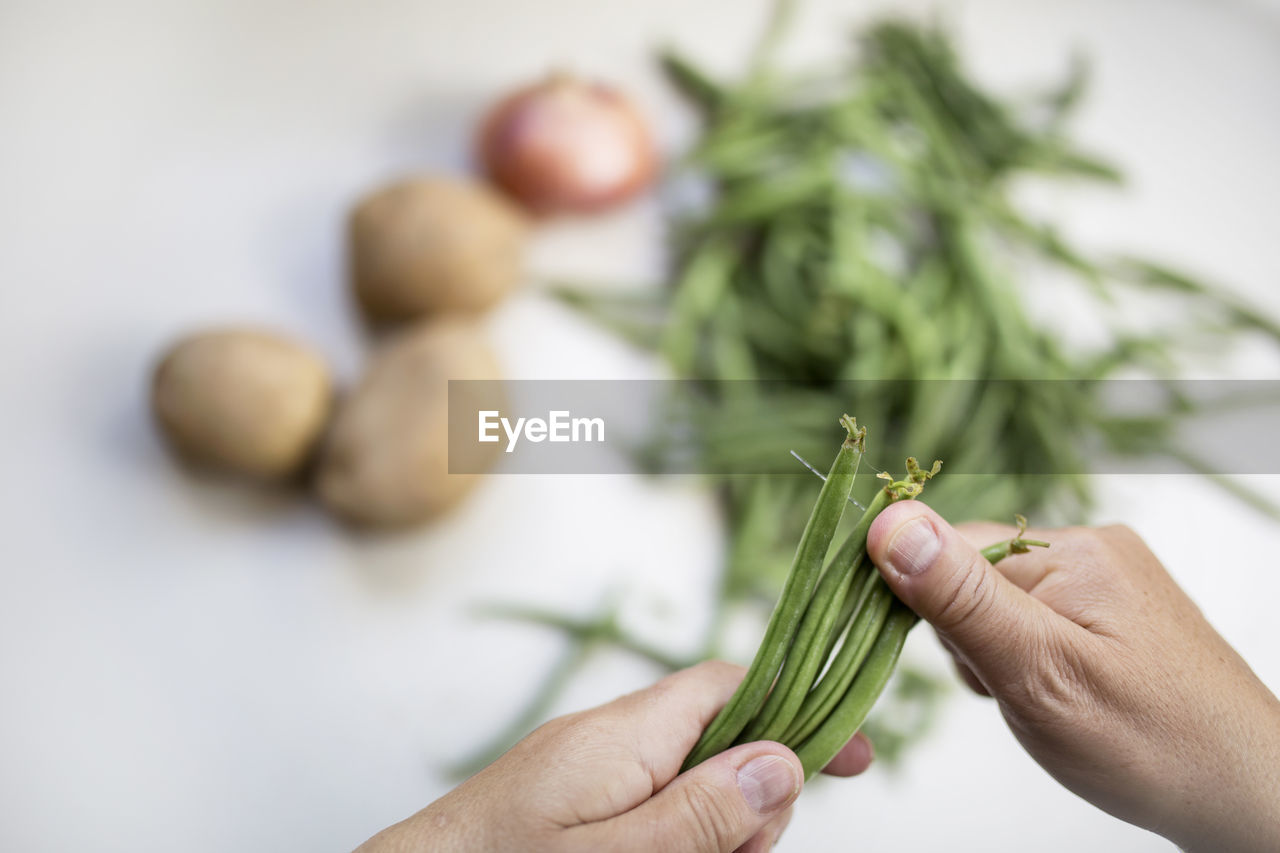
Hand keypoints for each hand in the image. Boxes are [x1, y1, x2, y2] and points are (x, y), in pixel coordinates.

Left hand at [357, 661, 872, 851]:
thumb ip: (696, 814)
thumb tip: (780, 764)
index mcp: (626, 735)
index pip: (732, 688)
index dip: (799, 712)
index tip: (856, 758)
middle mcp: (613, 739)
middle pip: (723, 743)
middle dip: (753, 803)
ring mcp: (592, 769)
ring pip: (692, 783)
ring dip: (715, 831)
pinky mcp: (576, 799)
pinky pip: (652, 803)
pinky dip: (675, 832)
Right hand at [867, 502, 1279, 852]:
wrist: (1246, 790)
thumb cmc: (1150, 744)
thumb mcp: (1037, 674)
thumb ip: (960, 598)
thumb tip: (890, 523)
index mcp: (1071, 550)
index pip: (947, 548)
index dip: (932, 609)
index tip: (970, 664)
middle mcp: (1089, 545)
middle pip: (969, 572)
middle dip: (969, 636)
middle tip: (1014, 692)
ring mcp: (1104, 574)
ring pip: (996, 597)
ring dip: (996, 649)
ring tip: (1042, 699)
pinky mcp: (1111, 604)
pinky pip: (1030, 612)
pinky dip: (1025, 653)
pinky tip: (1057, 691)